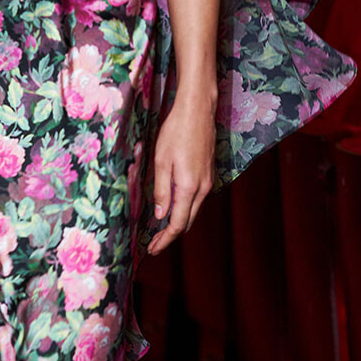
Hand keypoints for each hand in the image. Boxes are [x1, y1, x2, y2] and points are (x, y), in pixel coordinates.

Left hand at [148, 92, 215, 254]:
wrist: (198, 111)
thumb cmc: (176, 132)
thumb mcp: (161, 161)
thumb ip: (161, 190)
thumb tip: (160, 215)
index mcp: (189, 187)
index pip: (177, 224)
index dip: (164, 240)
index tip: (152, 249)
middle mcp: (203, 188)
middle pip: (187, 222)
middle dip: (170, 235)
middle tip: (153, 244)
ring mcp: (209, 181)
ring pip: (193, 211)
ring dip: (177, 222)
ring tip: (159, 230)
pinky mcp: (209, 174)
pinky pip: (197, 199)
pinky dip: (184, 209)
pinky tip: (172, 208)